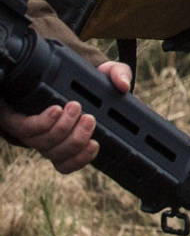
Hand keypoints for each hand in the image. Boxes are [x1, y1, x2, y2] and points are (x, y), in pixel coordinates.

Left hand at [0, 58, 131, 173]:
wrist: (42, 73)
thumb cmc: (77, 81)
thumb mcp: (103, 75)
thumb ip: (118, 75)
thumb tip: (124, 86)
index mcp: (69, 139)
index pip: (72, 162)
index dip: (82, 159)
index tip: (95, 144)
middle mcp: (50, 141)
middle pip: (61, 155)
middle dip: (77, 138)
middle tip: (89, 118)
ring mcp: (35, 133)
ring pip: (46, 145)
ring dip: (63, 128)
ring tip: (74, 107)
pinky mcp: (20, 122)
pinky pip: (29, 130)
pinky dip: (44, 122)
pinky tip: (55, 110)